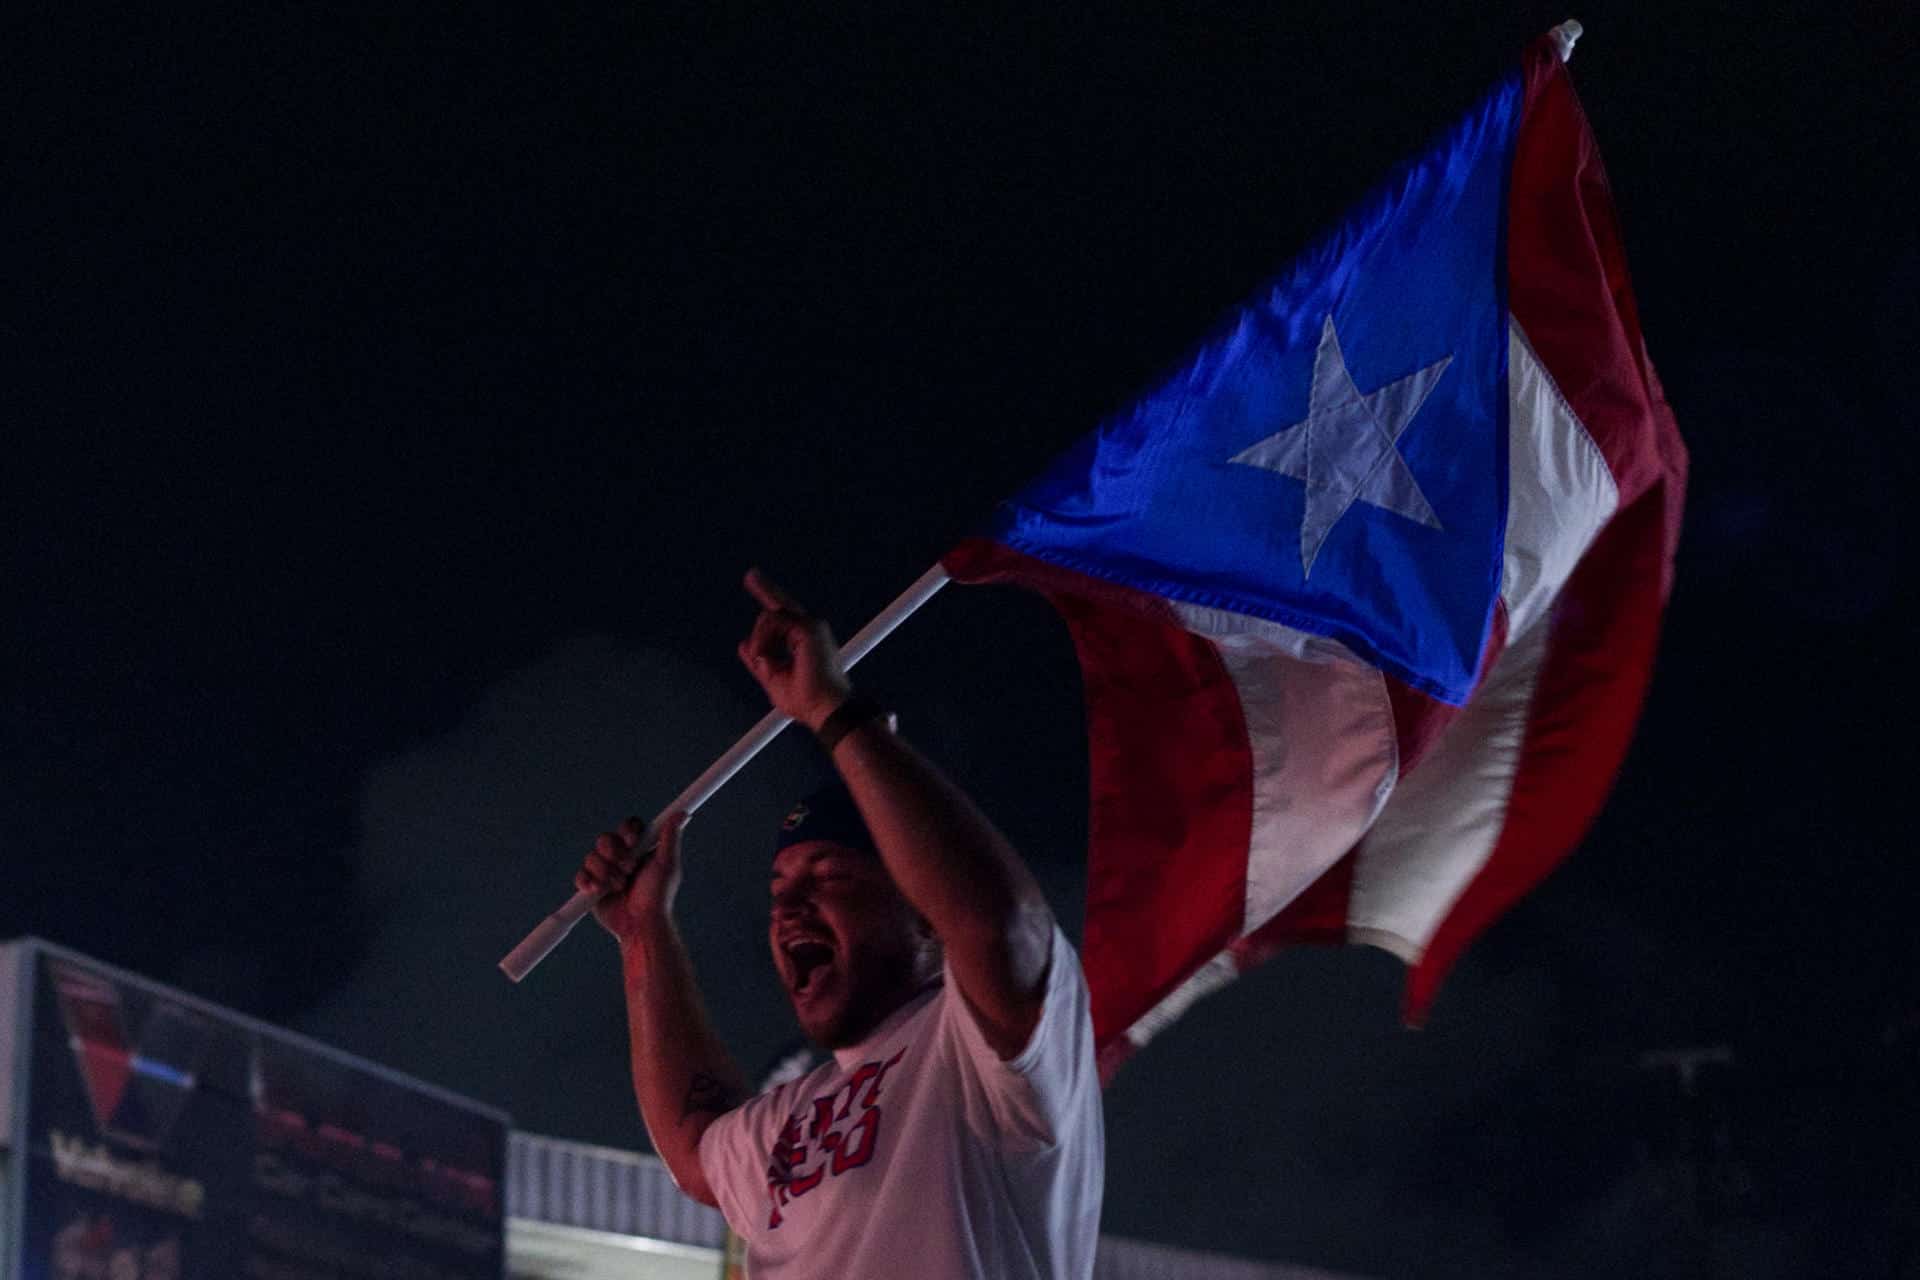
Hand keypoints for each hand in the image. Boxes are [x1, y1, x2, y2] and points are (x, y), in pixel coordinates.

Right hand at [575, 812, 686, 941]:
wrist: (641, 924)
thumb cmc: (658, 896)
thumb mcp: (667, 865)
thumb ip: (670, 838)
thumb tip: (682, 814)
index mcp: (638, 848)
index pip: (627, 827)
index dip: (626, 831)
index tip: (632, 842)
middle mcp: (620, 857)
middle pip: (605, 839)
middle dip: (614, 853)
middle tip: (628, 869)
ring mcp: (604, 871)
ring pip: (591, 857)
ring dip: (604, 871)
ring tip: (619, 887)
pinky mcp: (591, 887)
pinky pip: (580, 875)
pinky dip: (586, 881)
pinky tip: (597, 890)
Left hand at [736, 568, 852, 730]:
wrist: (824, 710)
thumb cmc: (806, 700)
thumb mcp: (773, 677)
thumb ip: (760, 660)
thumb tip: (744, 644)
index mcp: (805, 640)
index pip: (783, 616)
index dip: (770, 597)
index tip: (755, 581)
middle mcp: (811, 630)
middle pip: (780, 605)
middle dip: (764, 588)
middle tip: (750, 575)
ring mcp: (811, 627)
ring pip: (769, 618)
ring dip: (759, 641)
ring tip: (762, 663)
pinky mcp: (808, 629)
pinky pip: (772, 622)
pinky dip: (762, 640)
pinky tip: (764, 658)